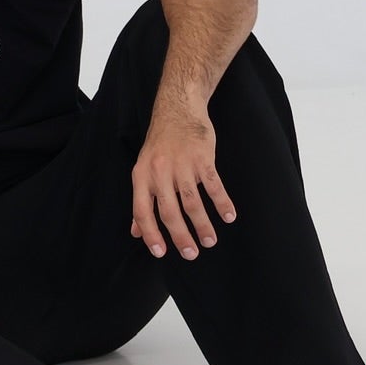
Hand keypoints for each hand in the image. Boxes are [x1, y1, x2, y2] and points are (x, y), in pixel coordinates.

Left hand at [130, 101, 236, 259]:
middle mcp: (159, 172)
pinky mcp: (202, 158)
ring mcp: (182, 164)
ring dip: (202, 224)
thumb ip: (141, 201)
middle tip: (191, 254)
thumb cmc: (160, 144)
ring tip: (210, 241)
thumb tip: (136, 232)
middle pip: (169, 211)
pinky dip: (222, 202)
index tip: (161, 253)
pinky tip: (229, 216)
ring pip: (192, 202)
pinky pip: (213, 185)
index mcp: (141, 176)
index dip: (150, 234)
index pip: (142, 211)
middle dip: (180, 236)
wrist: (177, 110)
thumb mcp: (143, 169)